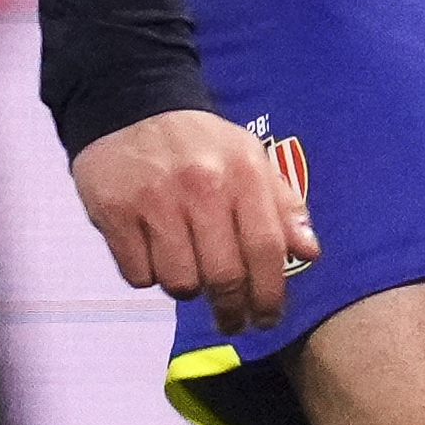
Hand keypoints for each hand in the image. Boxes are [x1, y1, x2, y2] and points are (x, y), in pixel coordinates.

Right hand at [72, 109, 314, 332]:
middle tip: (231, 320)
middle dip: (231, 310)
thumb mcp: (249, 158)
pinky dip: (148, 274)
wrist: (128, 103)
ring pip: (179, 282)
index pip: (266, 249)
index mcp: (241, 174)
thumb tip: (309, 252)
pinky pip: (139, 275)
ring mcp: (154, 202)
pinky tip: (152, 252)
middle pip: (223, 276)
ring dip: (186, 287)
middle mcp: (200, 188)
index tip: (267, 318)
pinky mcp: (114, 213)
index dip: (269, 294)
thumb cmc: (198, 142)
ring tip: (186, 269)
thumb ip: (282, 205)